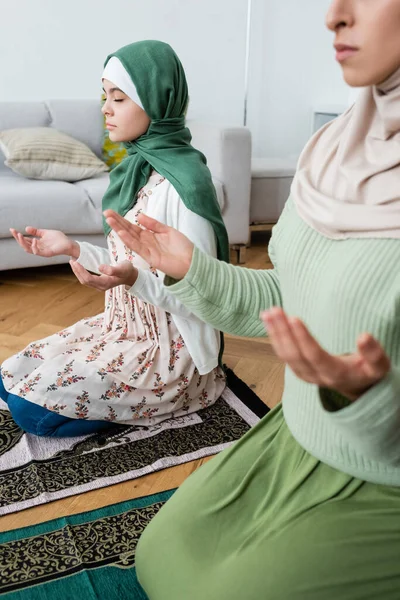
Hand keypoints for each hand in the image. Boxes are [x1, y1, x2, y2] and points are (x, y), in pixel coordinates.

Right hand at [10, 226, 78, 257]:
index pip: (25, 240)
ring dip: (23, 243)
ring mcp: (42, 251)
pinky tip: (33, 240)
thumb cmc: (58, 239)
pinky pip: (38, 252)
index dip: (18, 235)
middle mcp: (38, 248)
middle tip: (14, 232)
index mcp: (37, 243)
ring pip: (29, 249)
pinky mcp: (47, 253)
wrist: (68, 243)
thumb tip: (26, 228)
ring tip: (20, 235)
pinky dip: (34, 247)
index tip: (12, 229)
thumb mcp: (45, 233)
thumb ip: (36, 231)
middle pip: (24, 245)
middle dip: (18, 239)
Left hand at [69, 259, 137, 290]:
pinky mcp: (99, 283)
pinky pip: (87, 280)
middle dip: (77, 271)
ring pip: (85, 281)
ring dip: (78, 272)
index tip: (75, 261)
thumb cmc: (127, 270)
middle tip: (71, 260)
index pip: (89, 278)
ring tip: (73, 262)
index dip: (80, 270)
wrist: (131, 275)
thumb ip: (112, 269)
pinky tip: (79, 266)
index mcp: (105, 283)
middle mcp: (101, 286)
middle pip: (85, 281)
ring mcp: (100, 286)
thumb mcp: (122, 268)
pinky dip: (82, 273)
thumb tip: (99, 267)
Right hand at [103, 210, 193, 279]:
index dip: (122, 219)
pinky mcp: (150, 257)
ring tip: (109, 220)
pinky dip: (129, 240)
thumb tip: (139, 216)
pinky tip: (121, 233)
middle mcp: (146, 242)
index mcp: (150, 236)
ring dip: (119, 229)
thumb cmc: (182, 247)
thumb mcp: (168, 231)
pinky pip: (137, 247)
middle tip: (105, 212)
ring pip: (130, 238)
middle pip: (128, 230)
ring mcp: (147, 250)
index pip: (133, 226)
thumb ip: (153, 224)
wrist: (192, 262)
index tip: (111, 211)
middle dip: (117, 222)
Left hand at [261, 307, 390, 400]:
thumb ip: (374, 353)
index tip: (294, 318)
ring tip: (268, 313)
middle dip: (283, 332)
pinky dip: (274, 337)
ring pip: (285, 355)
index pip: (314, 356)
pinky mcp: (299, 370)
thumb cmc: (368, 372)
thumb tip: (364, 336)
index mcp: (335, 374)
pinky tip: (269, 321)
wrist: (357, 387)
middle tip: (275, 310)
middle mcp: (316, 376)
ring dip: (275, 333)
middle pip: (295, 354)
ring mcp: (305, 375)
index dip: (303, 338)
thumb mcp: (378, 366)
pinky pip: (283, 354)